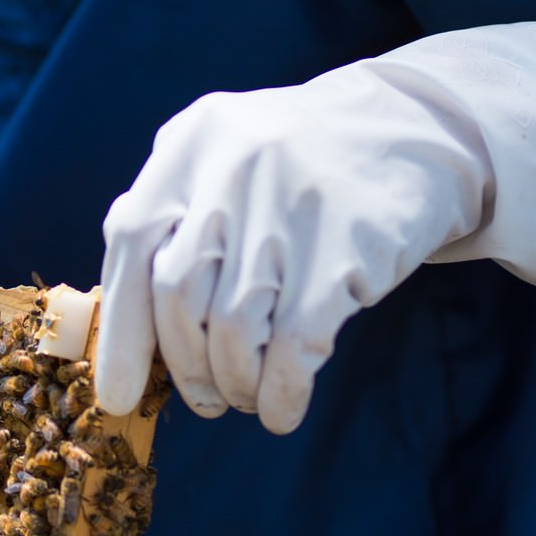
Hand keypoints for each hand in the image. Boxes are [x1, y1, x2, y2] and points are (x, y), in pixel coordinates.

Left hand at [95, 23, 535, 432]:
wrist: (419, 128)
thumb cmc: (300, 166)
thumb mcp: (226, 157)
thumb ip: (173, 214)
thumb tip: (116, 310)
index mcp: (192, 143)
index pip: (130, 242)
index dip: (118, 330)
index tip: (118, 394)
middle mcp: (233, 165)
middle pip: (177, 293)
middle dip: (184, 365)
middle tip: (205, 400)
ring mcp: (290, 203)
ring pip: (231, 326)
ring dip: (233, 381)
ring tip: (245, 396)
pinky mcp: (347, 247)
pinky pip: (293, 344)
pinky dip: (279, 390)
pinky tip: (282, 406)